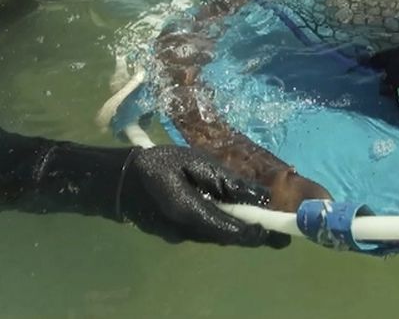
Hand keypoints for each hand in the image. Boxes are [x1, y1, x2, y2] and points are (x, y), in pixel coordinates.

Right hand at [119, 146, 290, 247]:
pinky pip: (205, 232)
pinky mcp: (175, 233)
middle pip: (227, 237)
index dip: (255, 233)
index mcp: (190, 212)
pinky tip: (232, 215)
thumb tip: (259, 195)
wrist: (118, 180)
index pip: (230, 230)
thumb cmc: (157, 163)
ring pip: (216, 236)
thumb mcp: (194, 161)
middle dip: (252, 236)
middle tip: (280, 236)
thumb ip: (227, 180)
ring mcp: (179, 235)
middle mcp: (186, 231)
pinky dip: (222, 225)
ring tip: (261, 223)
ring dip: (238, 230)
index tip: (277, 233)